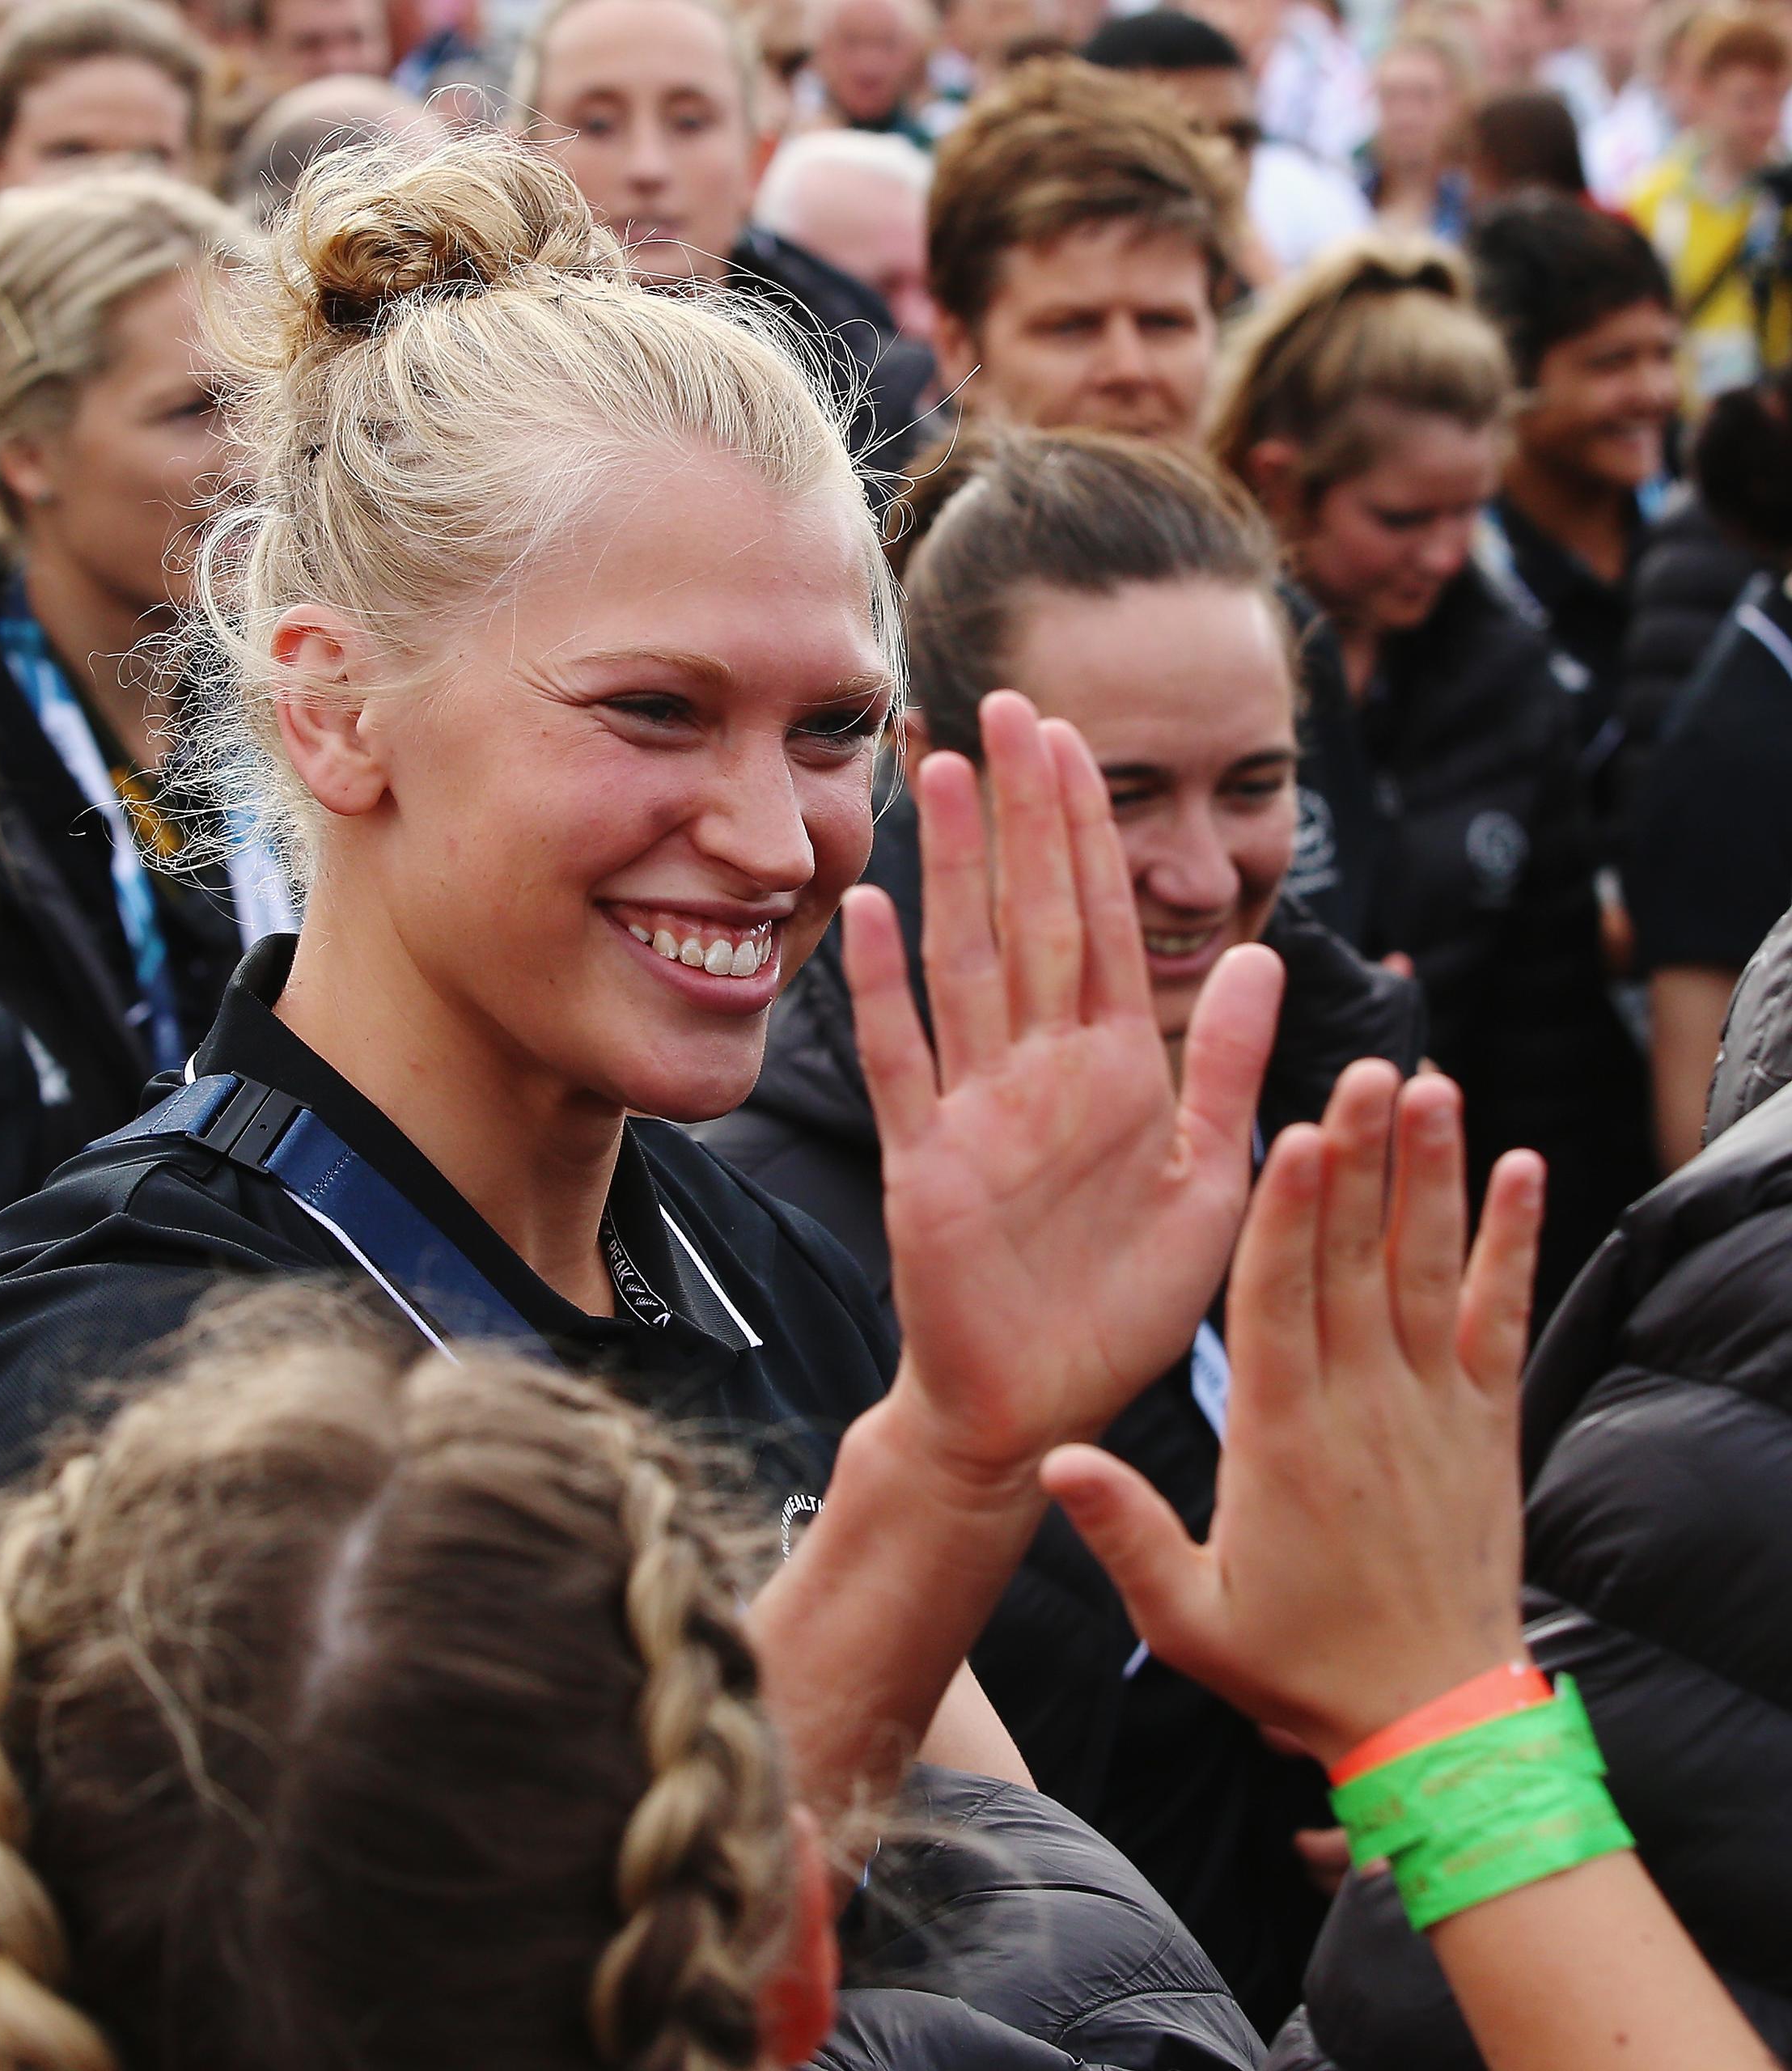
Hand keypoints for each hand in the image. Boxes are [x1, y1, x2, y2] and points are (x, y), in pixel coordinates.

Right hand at [847, 691, 1282, 1479]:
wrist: (1039, 1407)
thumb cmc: (1122, 1309)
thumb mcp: (1212, 1185)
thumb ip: (1230, 1070)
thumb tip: (1260, 955)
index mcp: (1119, 1071)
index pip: (1105, 924)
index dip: (1091, 831)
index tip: (1074, 740)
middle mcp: (1043, 1072)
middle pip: (1031, 915)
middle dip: (1025, 812)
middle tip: (1009, 706)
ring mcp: (976, 1110)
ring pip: (966, 962)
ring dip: (956, 868)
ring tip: (945, 773)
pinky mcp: (926, 1163)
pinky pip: (905, 1062)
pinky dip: (884, 991)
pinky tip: (869, 914)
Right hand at [1041, 1063, 1544, 1767]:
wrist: (1433, 1718)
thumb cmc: (1296, 1665)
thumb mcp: (1186, 1617)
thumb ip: (1124, 1532)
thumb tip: (1053, 1460)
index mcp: (1283, 1439)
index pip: (1281, 1300)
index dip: (1288, 1211)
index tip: (1295, 1128)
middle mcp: (1363, 1406)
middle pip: (1357, 1259)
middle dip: (1362, 1158)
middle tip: (1367, 1068)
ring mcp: (1433, 1409)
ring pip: (1430, 1269)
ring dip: (1434, 1175)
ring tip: (1433, 1086)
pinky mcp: (1486, 1424)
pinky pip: (1501, 1317)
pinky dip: (1515, 1242)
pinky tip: (1523, 1171)